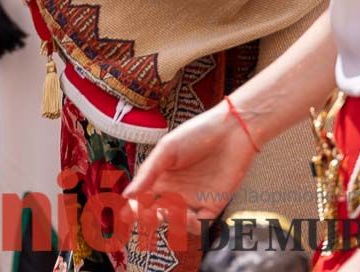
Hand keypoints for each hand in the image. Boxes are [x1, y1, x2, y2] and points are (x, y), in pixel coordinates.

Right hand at [123, 101, 257, 229]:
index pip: (144, 197)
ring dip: (172, 222)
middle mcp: (176, 190)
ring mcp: (194, 199)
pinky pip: (200, 226)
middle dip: (150, 218)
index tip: (127, 213)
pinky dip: (193, 226)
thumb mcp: (167, 149)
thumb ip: (148, 172)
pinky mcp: (213, 206)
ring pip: (177, 223)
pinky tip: (189, 215)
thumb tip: (127, 194)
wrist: (231, 132)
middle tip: (150, 213)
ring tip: (170, 210)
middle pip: (158, 213)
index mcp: (162, 176)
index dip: (134, 207)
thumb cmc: (197, 133)